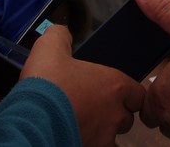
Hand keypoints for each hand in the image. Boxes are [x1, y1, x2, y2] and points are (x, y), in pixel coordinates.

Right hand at [20, 25, 142, 146]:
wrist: (31, 121)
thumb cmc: (47, 83)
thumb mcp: (49, 48)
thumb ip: (60, 36)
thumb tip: (62, 33)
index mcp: (114, 85)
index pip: (138, 93)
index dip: (127, 94)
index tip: (111, 94)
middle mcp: (116, 113)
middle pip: (127, 117)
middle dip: (114, 114)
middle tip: (92, 109)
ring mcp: (104, 137)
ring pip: (113, 138)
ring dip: (102, 132)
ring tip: (82, 124)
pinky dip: (92, 145)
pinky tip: (76, 137)